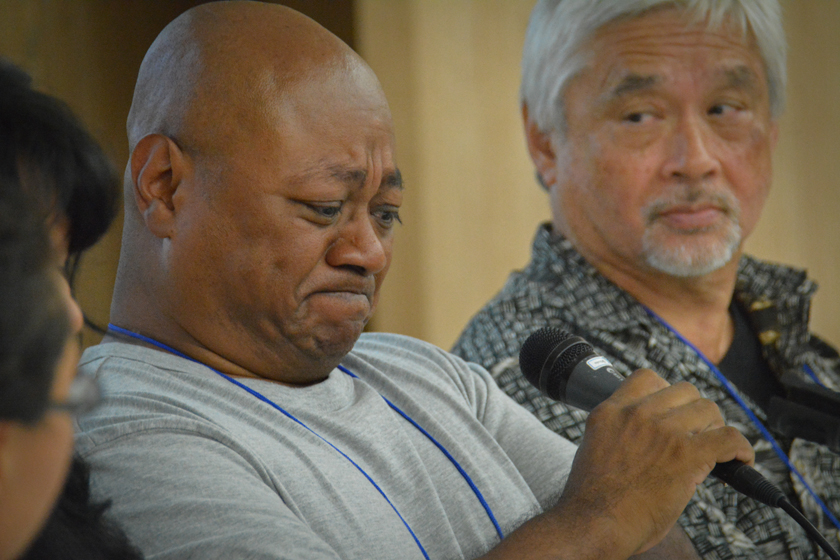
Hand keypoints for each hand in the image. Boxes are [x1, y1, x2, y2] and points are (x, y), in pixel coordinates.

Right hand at [556, 368, 753, 556]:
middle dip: (694, 410)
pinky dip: (741, 448)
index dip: (666, 391)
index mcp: (610, 411)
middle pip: (684, 390)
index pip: (647, 378)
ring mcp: (662, 431)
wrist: (594, 523)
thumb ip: (620, 432)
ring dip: (715, 428)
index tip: (673, 410)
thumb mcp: (595, 447)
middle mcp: (636, 414)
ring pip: (708, 409)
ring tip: (715, 449)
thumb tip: (649, 439)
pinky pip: (729, 438)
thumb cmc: (593, 498)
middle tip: (697, 434)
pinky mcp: (686, 454)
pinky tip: (742, 460)